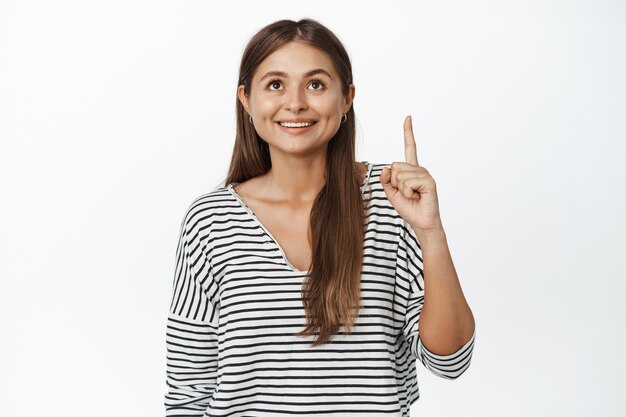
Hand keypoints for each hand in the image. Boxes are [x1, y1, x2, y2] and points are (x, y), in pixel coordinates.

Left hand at [380, 115, 443, 233]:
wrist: (421, 222)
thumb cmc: (409, 208)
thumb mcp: (391, 193)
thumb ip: (385, 180)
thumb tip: (386, 168)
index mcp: (411, 169)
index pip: (409, 147)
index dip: (408, 132)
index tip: (408, 118)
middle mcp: (419, 168)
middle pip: (394, 166)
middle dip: (394, 183)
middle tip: (406, 193)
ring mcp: (425, 174)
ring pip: (399, 175)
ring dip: (401, 190)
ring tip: (412, 196)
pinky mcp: (429, 181)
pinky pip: (407, 182)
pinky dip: (407, 192)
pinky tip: (417, 196)